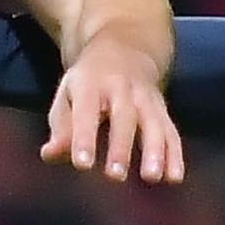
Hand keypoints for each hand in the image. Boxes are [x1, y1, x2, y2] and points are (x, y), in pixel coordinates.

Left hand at [44, 33, 183, 184]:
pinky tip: (174, 177)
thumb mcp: (68, 94)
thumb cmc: (89, 81)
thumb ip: (60, 127)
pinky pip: (170, 131)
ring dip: (155, 151)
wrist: (126, 46)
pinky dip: (174, 154)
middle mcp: (122, 88)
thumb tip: (49, 154)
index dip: (84, 138)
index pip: (86, 112)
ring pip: (154, 123)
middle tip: (115, 176)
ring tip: (152, 177)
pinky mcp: (162, 109)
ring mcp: (146, 98)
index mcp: (92, 84)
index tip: (82, 164)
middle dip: (121, 147)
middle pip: (124, 117)